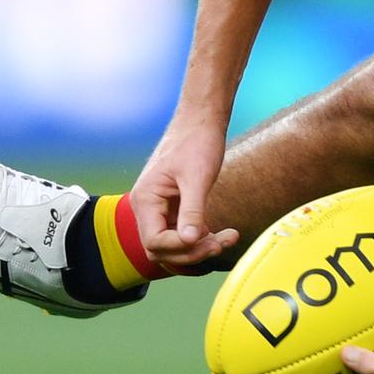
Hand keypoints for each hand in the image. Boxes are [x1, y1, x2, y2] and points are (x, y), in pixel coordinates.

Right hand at [130, 124, 238, 265]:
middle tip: (222, 243)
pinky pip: (182, 234)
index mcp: (145, 199)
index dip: (180, 248)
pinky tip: (221, 234)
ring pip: (173, 245)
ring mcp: (159, 209)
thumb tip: (190, 241)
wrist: (201, 121)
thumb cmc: (197, 142)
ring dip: (198, 249)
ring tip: (228, 238)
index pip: (154, 242)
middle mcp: (147, 208)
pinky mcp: (173, 208)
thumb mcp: (197, 177)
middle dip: (192, 252)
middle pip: (162, 250)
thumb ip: (192, 210)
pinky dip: (201, 239)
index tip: (209, 238)